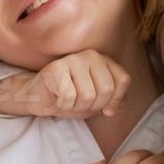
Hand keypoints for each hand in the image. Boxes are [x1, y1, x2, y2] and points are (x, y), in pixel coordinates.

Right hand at [0, 50, 130, 118]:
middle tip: (80, 101)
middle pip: (106, 90)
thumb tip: (112, 109)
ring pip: (88, 95)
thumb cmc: (71, 97)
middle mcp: (91, 55)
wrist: (40, 97)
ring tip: (69, 98)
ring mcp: (73, 60)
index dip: (115, 99)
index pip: (123, 80)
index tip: (104, 106)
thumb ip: (114, 102)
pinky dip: (64, 104)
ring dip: (77, 106)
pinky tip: (57, 96)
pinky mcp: (56, 68)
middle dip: (94, 105)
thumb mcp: (98, 102)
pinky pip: (69, 97)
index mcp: (104, 60)